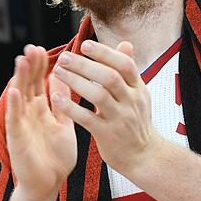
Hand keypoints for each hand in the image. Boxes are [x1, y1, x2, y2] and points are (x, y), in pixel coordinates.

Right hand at [6, 45, 76, 200]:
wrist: (50, 185)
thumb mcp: (63, 123)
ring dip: (19, 79)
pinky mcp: (18, 139)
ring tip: (21, 60)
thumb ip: (62, 102)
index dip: (39, 66)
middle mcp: (29, 114)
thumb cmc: (56, 157)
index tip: (42, 49)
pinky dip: (14, 106)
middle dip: (29, 66)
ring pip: (19, 98)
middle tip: (31, 47)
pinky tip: (14, 92)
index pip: (38, 82)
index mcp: (41, 110)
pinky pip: (15, 120)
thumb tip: (63, 78)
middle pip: (27, 85)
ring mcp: (22, 126)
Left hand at [51, 41, 161, 174]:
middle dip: (85, 65)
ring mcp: (120, 119)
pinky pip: (88, 119)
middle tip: (64, 57)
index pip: (125, 65)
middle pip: (110, 77)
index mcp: (138, 89)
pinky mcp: (108, 135)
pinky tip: (57, 98)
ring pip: (98, 96)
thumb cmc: (136, 122)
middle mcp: (131, 102)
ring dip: (76, 82)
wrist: (144, 156)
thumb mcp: (139, 94)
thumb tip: (125, 43)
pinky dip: (71, 108)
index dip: (105, 53)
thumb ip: (129, 70)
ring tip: (58, 73)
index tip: (84, 45)